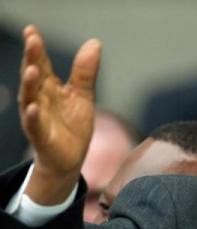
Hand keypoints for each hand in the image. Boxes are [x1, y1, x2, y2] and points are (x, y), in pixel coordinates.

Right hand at [19, 25, 101, 203]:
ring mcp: (38, 118)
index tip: (32, 30)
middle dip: (31, 59)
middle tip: (32, 40)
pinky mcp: (41, 137)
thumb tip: (94, 42)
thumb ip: (84, 71)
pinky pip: (35, 127)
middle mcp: (39, 100)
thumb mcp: (83, 96)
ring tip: (31, 70)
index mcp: (49, 88)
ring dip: (29, 85)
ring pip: (30, 99)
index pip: (41, 64)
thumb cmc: (73, 126)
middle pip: (34, 77)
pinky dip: (33, 118)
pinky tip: (33, 109)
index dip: (37, 48)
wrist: (71, 159)